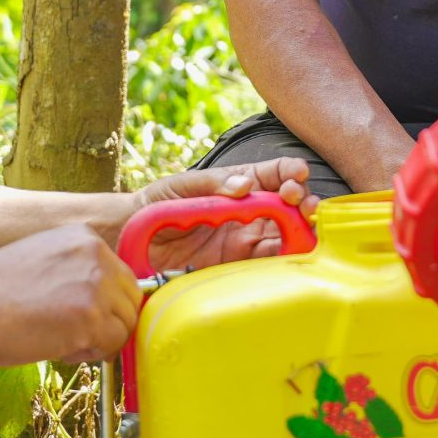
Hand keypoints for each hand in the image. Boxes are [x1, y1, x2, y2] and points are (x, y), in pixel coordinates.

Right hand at [0, 225, 141, 364]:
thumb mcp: (44, 262)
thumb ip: (78, 274)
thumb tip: (110, 306)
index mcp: (84, 237)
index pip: (122, 277)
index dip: (106, 304)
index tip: (81, 316)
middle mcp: (96, 254)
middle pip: (131, 300)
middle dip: (109, 323)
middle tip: (71, 332)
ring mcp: (95, 284)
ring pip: (125, 326)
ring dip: (99, 340)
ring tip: (58, 338)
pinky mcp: (90, 317)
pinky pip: (112, 347)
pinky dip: (89, 355)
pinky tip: (56, 347)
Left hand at [126, 157, 317, 270]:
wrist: (131, 240)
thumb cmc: (157, 204)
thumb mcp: (182, 185)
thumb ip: (214, 184)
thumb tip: (244, 186)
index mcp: (238, 185)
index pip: (274, 174)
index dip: (291, 172)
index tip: (297, 176)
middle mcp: (248, 212)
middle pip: (288, 205)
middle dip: (303, 201)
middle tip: (302, 204)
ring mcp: (245, 239)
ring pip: (285, 233)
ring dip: (301, 229)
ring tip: (306, 227)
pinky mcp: (238, 265)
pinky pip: (268, 263)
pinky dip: (286, 258)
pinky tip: (293, 253)